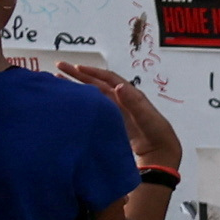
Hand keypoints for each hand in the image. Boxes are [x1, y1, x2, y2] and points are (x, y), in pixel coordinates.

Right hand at [59, 61, 179, 163]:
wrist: (160, 152)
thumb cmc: (156, 133)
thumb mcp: (145, 117)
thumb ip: (133, 102)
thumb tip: (117, 86)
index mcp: (129, 95)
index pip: (108, 79)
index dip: (92, 72)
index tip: (75, 68)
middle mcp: (121, 100)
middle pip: (97, 83)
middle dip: (79, 75)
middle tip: (60, 67)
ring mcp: (115, 110)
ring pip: (93, 95)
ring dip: (78, 87)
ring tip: (59, 80)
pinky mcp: (111, 121)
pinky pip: (94, 108)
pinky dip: (83, 102)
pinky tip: (71, 102)